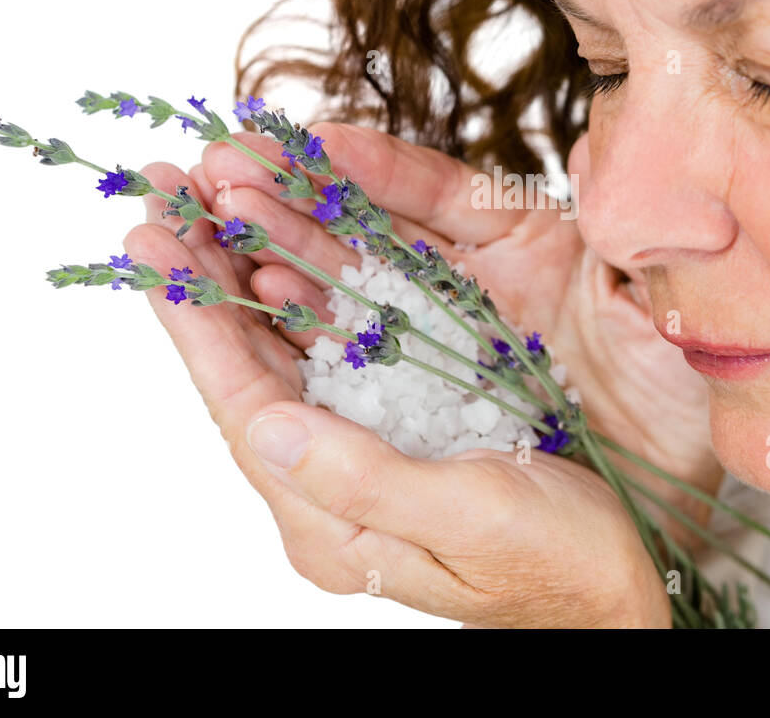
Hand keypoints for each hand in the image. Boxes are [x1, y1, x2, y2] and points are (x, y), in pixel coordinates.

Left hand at [123, 160, 669, 626]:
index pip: (242, 406)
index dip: (194, 320)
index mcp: (330, 520)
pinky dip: (307, 285)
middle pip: (248, 366)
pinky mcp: (398, 419)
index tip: (152, 243)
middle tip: (161, 192)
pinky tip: (286, 244)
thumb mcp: (466, 519)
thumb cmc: (554, 559)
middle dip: (201, 276)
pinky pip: (336, 344)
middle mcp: (330, 478)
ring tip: (207, 198)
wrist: (616, 578)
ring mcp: (362, 445)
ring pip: (285, 347)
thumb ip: (361, 480)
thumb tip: (262, 425)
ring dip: (245, 268)